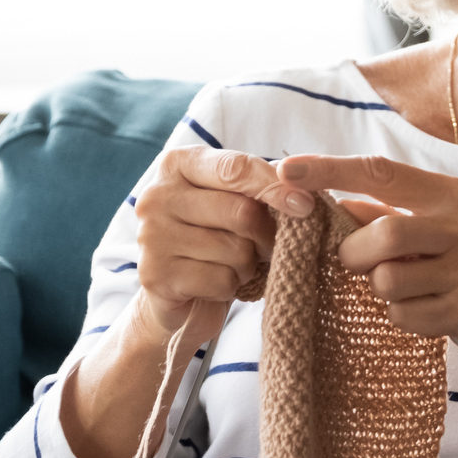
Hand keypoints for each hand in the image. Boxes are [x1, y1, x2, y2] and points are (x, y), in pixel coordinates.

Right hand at [132, 147, 314, 342]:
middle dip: (266, 235)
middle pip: (242, 212)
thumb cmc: (215, 236)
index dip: (276, 187)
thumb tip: (304, 193)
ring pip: (236, 250)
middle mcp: (157, 196)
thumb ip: (262, 187)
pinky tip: (217, 283)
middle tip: (265, 246)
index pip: (236, 168)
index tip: (306, 205)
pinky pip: (222, 280)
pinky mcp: (156, 277)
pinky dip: (232, 286)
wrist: (179, 292)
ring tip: (234, 264)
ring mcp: (151, 237)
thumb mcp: (235, 200)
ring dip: (249, 264)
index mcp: (178, 164)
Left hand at [277, 154, 457, 363]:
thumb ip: (383, 213)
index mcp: (448, 194)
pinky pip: (405, 316)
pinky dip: (401, 317)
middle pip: (383, 234)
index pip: (381, 172)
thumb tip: (326, 203)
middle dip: (354, 255)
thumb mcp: (432, 227)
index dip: (330, 170)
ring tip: (404, 289)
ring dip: (381, 291)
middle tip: (357, 264)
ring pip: (388, 280)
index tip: (287, 169)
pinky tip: (425, 310)